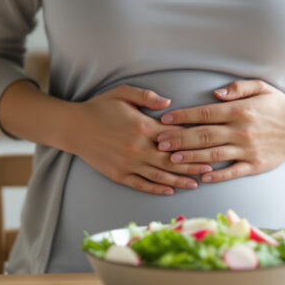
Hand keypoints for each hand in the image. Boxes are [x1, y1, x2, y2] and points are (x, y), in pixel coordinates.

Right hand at [69, 85, 212, 194]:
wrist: (73, 127)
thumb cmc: (99, 107)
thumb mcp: (122, 93)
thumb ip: (147, 97)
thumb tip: (170, 104)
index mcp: (142, 127)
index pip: (173, 136)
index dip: (191, 140)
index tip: (208, 143)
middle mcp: (138, 148)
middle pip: (172, 160)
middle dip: (193, 164)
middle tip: (211, 167)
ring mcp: (128, 164)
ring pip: (160, 175)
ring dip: (180, 180)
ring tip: (197, 183)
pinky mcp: (119, 175)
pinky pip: (142, 184)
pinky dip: (157, 188)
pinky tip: (170, 190)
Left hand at [156, 80, 284, 182]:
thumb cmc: (277, 105)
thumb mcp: (260, 87)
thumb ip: (237, 88)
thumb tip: (215, 93)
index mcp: (240, 110)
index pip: (205, 113)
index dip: (182, 117)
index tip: (164, 120)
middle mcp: (242, 130)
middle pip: (204, 135)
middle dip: (179, 139)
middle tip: (159, 142)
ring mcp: (248, 150)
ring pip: (214, 155)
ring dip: (191, 158)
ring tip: (171, 159)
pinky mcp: (256, 165)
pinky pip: (233, 172)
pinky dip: (217, 175)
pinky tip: (201, 176)